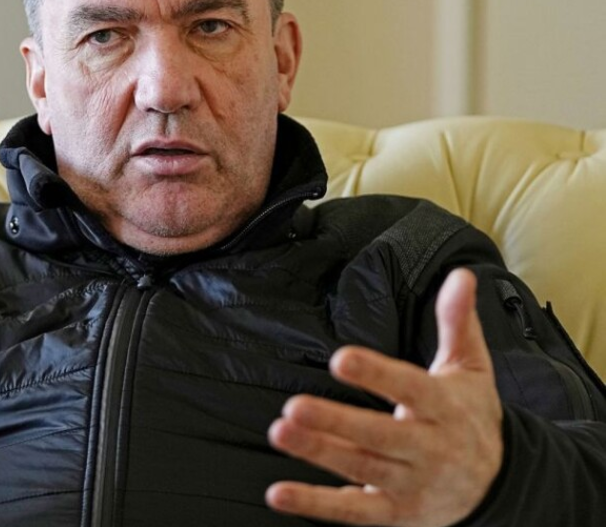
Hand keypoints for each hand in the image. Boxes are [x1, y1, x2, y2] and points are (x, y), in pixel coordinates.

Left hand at [266, 268, 502, 525]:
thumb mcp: (471, 368)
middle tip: (294, 406)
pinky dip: (314, 504)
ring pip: (361, 469)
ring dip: (318, 453)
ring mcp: (411, 484)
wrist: (499, 486)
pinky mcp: (394, 513)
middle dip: (336, 423)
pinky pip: (351, 511)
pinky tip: (279, 493)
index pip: (410, 388)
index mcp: (444, 408)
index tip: (341, 358)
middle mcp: (429, 449)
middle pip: (380, 435)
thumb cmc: (471, 416)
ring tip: (280, 432)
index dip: (377, 374)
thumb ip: (457, 322)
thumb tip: (460, 275)